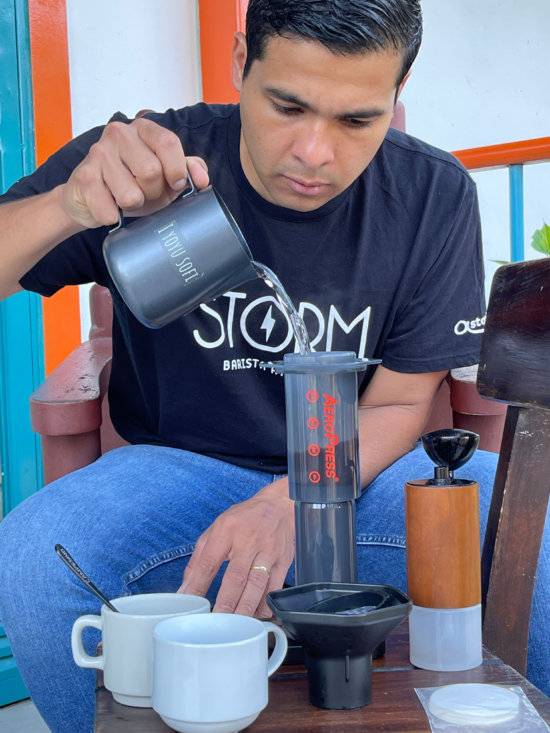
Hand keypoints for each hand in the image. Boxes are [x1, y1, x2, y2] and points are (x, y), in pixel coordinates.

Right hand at [60, 117, 208, 229]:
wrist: (89, 198)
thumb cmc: (130, 184)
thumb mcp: (164, 176)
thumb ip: (186, 171)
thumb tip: (202, 178)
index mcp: (143, 129)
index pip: (168, 142)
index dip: (176, 170)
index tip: (176, 184)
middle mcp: (119, 134)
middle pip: (151, 171)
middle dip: (153, 193)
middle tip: (145, 193)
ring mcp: (98, 153)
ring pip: (132, 194)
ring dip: (134, 205)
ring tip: (126, 198)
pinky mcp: (84, 177)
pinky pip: (110, 211)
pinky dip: (114, 217)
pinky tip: (109, 206)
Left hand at [178, 478, 294, 617]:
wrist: (279, 505)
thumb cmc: (244, 518)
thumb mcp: (216, 529)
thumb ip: (198, 559)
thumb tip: (185, 588)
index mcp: (227, 529)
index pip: (209, 562)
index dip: (198, 585)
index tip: (191, 604)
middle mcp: (248, 540)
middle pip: (236, 577)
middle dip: (225, 603)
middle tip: (216, 621)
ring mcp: (268, 551)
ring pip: (257, 584)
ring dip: (245, 607)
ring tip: (236, 625)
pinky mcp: (283, 560)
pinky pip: (275, 587)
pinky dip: (266, 604)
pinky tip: (257, 616)